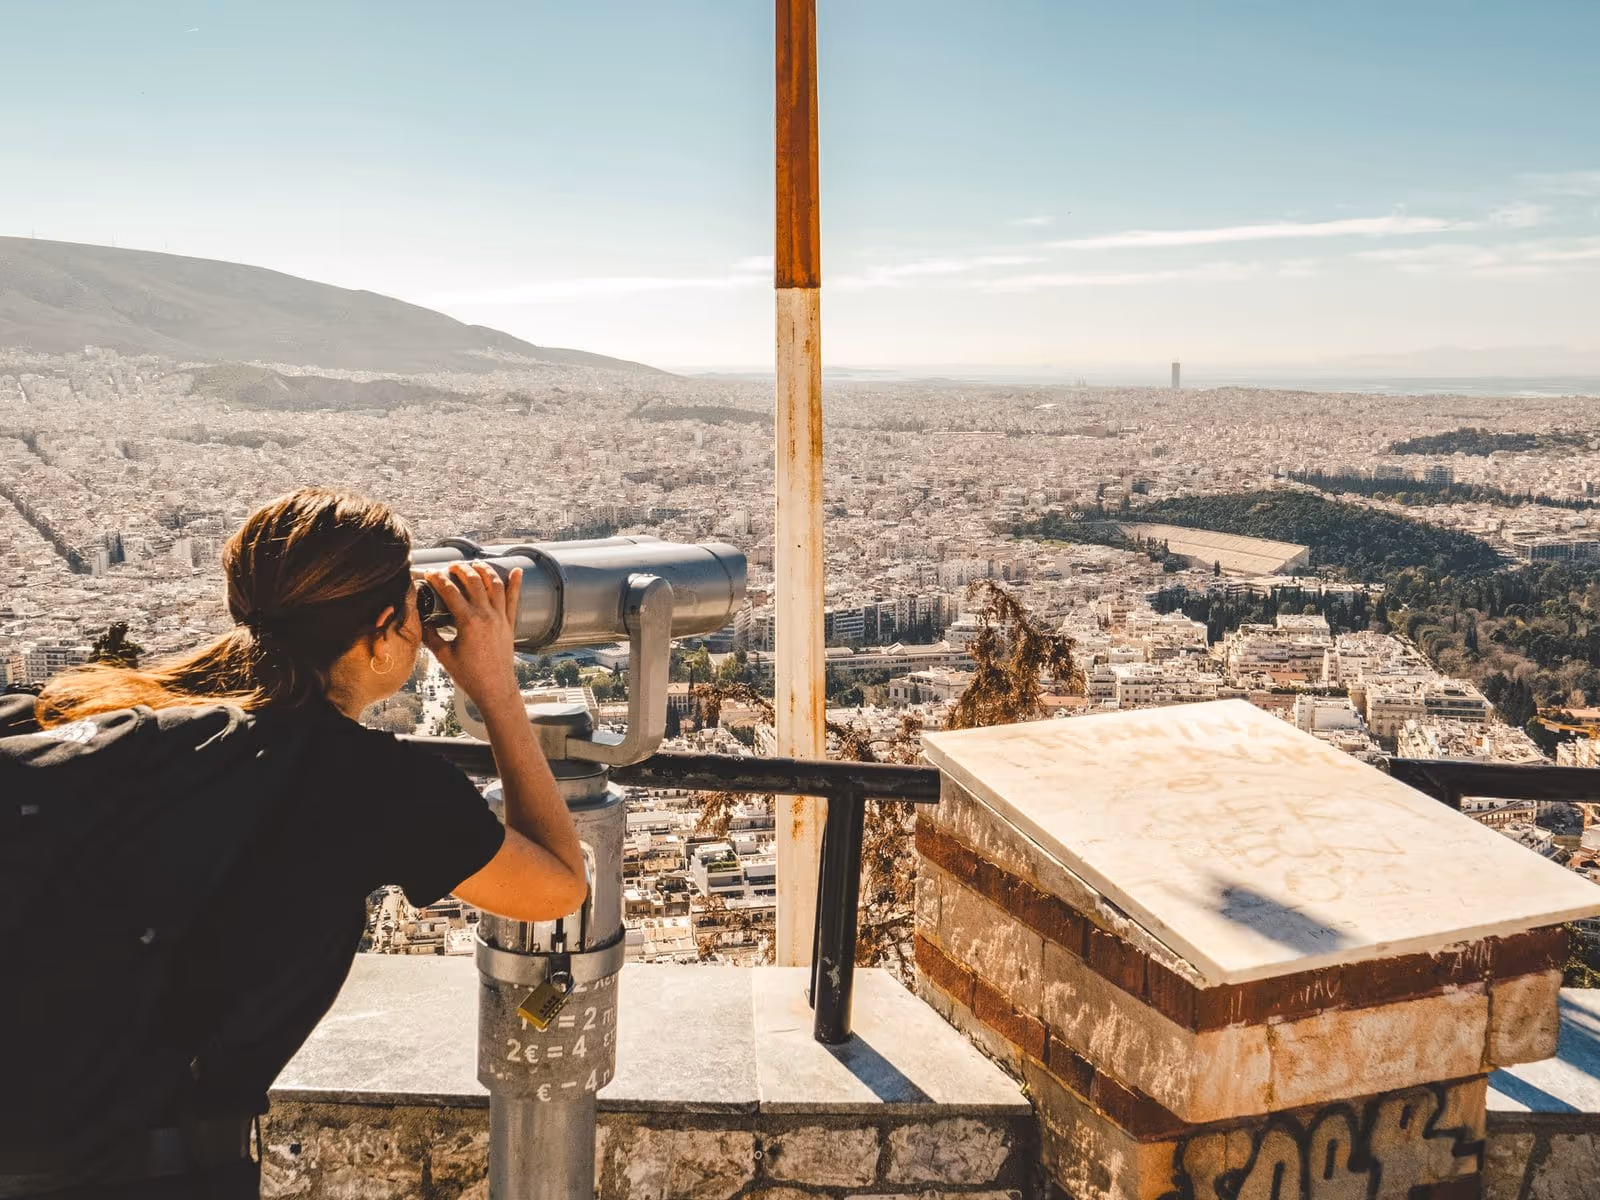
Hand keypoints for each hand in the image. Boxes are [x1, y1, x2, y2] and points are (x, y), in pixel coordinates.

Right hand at [419, 562, 523, 712]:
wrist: (495, 689)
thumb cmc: (470, 676)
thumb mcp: (444, 656)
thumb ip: (431, 637)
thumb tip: (420, 623)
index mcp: (468, 622)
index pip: (450, 591)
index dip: (439, 579)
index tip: (430, 574)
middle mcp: (486, 616)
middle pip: (474, 582)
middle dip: (461, 569)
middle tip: (451, 567)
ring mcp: (500, 619)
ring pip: (494, 585)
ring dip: (484, 571)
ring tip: (475, 565)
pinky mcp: (510, 625)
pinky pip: (513, 600)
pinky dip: (515, 584)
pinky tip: (516, 571)